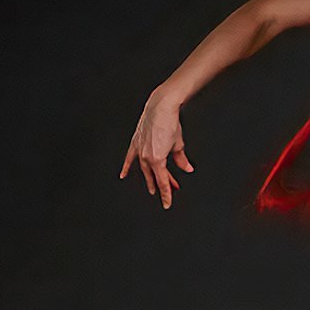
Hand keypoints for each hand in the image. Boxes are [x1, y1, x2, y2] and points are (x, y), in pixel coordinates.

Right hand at [119, 90, 193, 209]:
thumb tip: (186, 168)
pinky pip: (129, 158)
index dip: (166, 194)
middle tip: (169, 191)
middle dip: (163, 185)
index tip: (167, 203)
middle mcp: (146, 157)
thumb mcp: (179, 144)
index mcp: (157, 159)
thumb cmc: (170, 122)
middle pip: (155, 176)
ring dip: (149, 178)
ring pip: (144, 170)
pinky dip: (126, 166)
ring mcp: (139, 150)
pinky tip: (123, 174)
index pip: (162, 182)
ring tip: (153, 187)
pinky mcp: (135, 142)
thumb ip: (181, 159)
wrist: (161, 106)